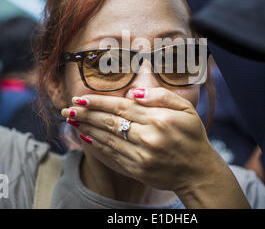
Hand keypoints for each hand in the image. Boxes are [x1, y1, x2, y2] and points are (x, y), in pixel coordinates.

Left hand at [61, 87, 249, 207]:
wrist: (197, 171)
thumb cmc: (192, 136)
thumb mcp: (185, 109)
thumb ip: (160, 97)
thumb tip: (133, 93)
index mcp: (158, 119)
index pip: (121, 107)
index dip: (98, 103)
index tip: (80, 98)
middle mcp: (147, 137)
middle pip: (109, 122)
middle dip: (86, 114)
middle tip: (67, 108)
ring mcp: (141, 155)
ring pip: (107, 139)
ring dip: (86, 128)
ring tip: (71, 120)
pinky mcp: (137, 169)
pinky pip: (111, 155)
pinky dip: (96, 145)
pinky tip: (85, 136)